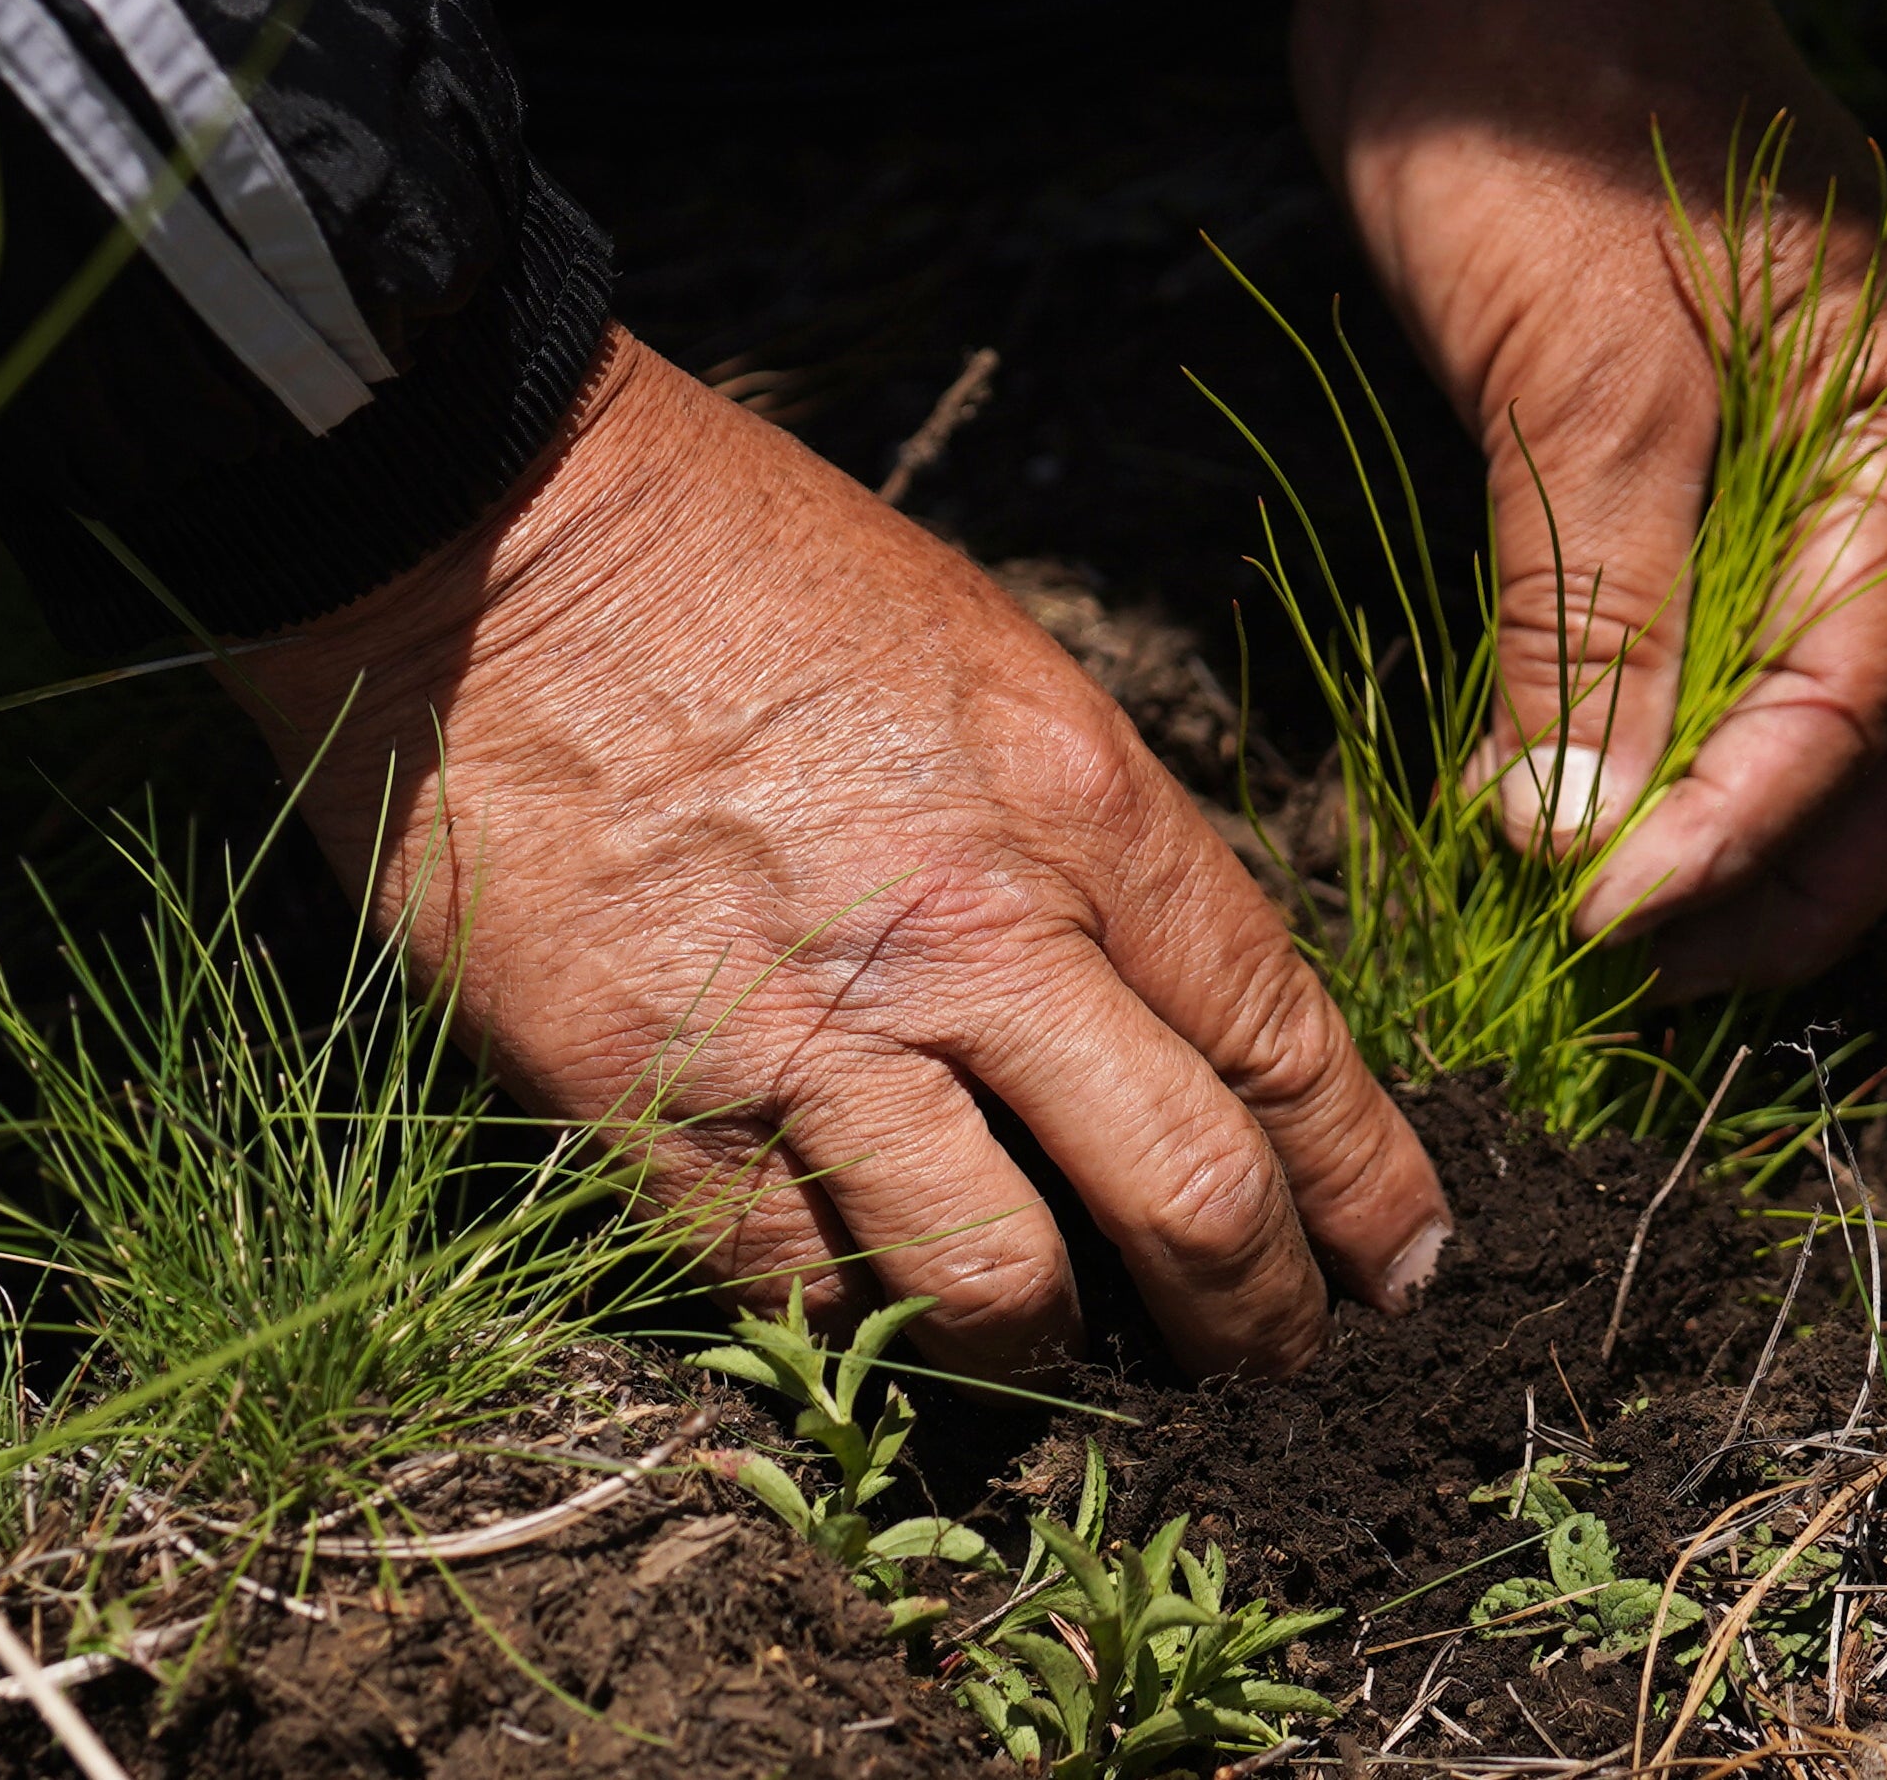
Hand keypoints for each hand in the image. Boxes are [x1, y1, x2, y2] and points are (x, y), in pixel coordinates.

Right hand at [235, 328, 1450, 1379]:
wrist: (486, 526)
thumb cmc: (749, 566)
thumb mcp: (991, 663)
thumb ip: (1094, 842)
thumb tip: (1161, 1006)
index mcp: (1079, 801)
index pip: (1279, 1036)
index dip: (1362, 1176)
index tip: (1399, 1260)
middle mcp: (976, 930)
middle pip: (1189, 1191)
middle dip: (1260, 1313)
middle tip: (1274, 1360)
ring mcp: (809, 1026)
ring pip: (998, 1289)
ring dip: (1048, 1347)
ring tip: (1046, 1342)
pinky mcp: (646, 1099)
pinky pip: (793, 1284)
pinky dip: (848, 1314)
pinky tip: (861, 1291)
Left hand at [1290, 0, 1886, 993]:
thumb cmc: (1545, 111)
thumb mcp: (1582, 372)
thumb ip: (1602, 610)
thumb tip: (1582, 840)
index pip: (1863, 707)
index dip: (1736, 842)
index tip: (1592, 927)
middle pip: (1880, 753)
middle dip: (1762, 888)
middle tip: (1615, 983)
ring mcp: (1793, 476)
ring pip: (1800, 725)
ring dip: (1705, 848)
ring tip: (1577, 940)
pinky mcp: (1682, 474)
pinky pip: (1701, 658)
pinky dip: (1642, 757)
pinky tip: (1550, 824)